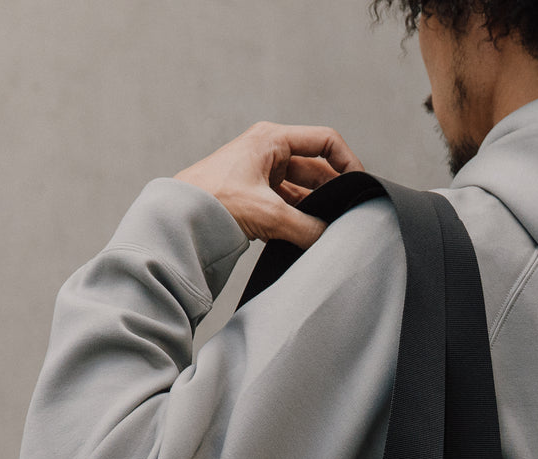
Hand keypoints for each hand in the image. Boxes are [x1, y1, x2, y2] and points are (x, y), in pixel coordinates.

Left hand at [174, 122, 364, 248]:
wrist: (178, 221)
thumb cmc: (213, 202)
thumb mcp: (269, 214)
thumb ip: (306, 227)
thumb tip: (330, 239)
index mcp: (272, 140)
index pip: (325, 141)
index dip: (347, 163)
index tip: (359, 187)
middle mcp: (268, 153)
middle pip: (316, 169)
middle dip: (332, 192)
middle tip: (346, 216)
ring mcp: (261, 176)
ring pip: (302, 191)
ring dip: (314, 210)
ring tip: (327, 230)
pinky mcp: (254, 198)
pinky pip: (287, 206)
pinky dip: (299, 220)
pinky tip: (306, 237)